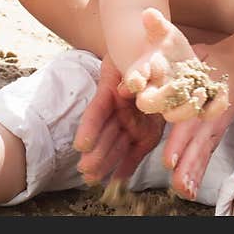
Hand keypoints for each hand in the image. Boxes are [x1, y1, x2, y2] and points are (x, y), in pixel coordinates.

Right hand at [74, 55, 164, 184]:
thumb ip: (132, 73)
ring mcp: (131, 122)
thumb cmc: (138, 52)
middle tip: (86, 171)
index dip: (89, 128)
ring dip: (105, 162)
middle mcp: (118, 108)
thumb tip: (125, 90)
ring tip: (93, 180)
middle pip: (105, 132)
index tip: (81, 146)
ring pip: (116, 144)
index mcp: (111, 89)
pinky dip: (126, 166)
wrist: (152, 54)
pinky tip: (117, 182)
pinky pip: (135, 151)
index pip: (97, 110)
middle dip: (96, 153)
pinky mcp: (145, 133)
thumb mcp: (131, 57)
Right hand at [126, 9, 229, 121]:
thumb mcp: (162, 31)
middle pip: (150, 105)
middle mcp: (155, 92)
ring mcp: (175, 101)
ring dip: (187, 108)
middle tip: (178, 85)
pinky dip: (214, 107)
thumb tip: (149, 13)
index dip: (134, 82)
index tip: (140, 78)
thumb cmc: (165, 43)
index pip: (133, 83)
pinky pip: (203, 113)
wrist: (179, 55)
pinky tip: (222, 92)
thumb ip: (155, 24)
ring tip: (200, 90)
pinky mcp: (195, 104)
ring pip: (174, 116)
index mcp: (142, 75)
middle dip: (163, 97)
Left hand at [162, 39, 233, 200]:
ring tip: (183, 190)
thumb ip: (160, 29)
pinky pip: (204, 153)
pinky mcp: (212, 132)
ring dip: (193, 169)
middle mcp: (207, 110)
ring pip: (202, 149)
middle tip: (176, 178)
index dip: (179, 134)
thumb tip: (146, 15)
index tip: (169, 152)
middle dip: (186, 158)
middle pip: (196, 138)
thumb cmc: (204, 53)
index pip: (187, 114)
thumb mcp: (180, 39)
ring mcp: (212, 123)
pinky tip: (187, 189)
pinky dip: (197, 170)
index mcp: (198, 90)